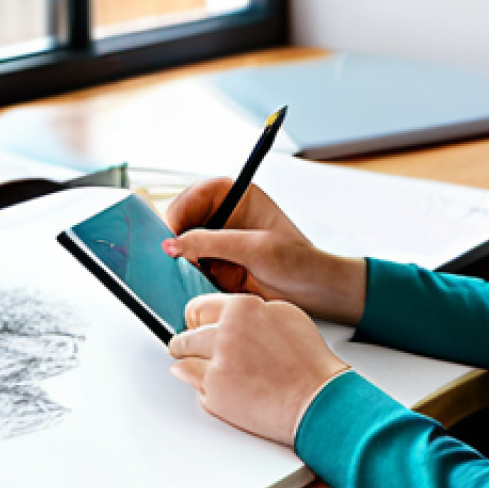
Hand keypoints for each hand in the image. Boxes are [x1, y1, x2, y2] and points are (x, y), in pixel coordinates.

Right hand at [164, 178, 365, 325]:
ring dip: (182, 256)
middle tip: (173, 253)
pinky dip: (188, 273)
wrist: (316, 294)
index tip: (172, 229)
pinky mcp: (219, 264)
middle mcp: (228, 216)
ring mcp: (222, 241)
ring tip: (185, 268)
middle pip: (187, 217)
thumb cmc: (299, 262)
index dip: (183, 208)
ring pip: (186, 243)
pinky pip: (192, 265)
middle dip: (178, 235)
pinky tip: (193, 280)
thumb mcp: (255, 249)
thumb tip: (174, 243)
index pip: (200, 193)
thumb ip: (212, 243)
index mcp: (240, 198)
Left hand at [168, 293, 349, 445]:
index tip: (195, 328)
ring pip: (183, 359)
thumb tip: (227, 316)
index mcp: (241, 307)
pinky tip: (225, 389)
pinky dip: (204, 388)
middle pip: (186, 335)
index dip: (196, 321)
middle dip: (189, 345)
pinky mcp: (215, 391)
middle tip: (197, 352)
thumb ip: (249, 311)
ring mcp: (217, 361)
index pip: (198, 308)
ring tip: (214, 372)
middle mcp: (226, 330)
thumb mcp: (283, 315)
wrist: (318, 398)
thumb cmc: (308, 361)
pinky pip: (193, 385)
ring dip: (192, 365)